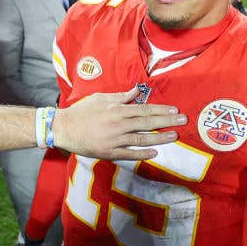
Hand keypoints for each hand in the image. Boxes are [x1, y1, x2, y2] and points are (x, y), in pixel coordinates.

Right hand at [51, 88, 186, 160]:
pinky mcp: (108, 152)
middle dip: (166, 122)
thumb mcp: (100, 98)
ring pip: (141, 139)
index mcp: (116, 109)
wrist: (63, 128)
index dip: (161, 109)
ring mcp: (114, 139)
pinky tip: (154, 153)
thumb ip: (120, 96)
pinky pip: (128, 154)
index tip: (175, 110)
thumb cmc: (81, 111)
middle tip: (183, 121)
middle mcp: (118, 124)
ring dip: (159, 138)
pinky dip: (142, 154)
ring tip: (174, 136)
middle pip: (147, 122)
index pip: (144, 109)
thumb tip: (137, 91)